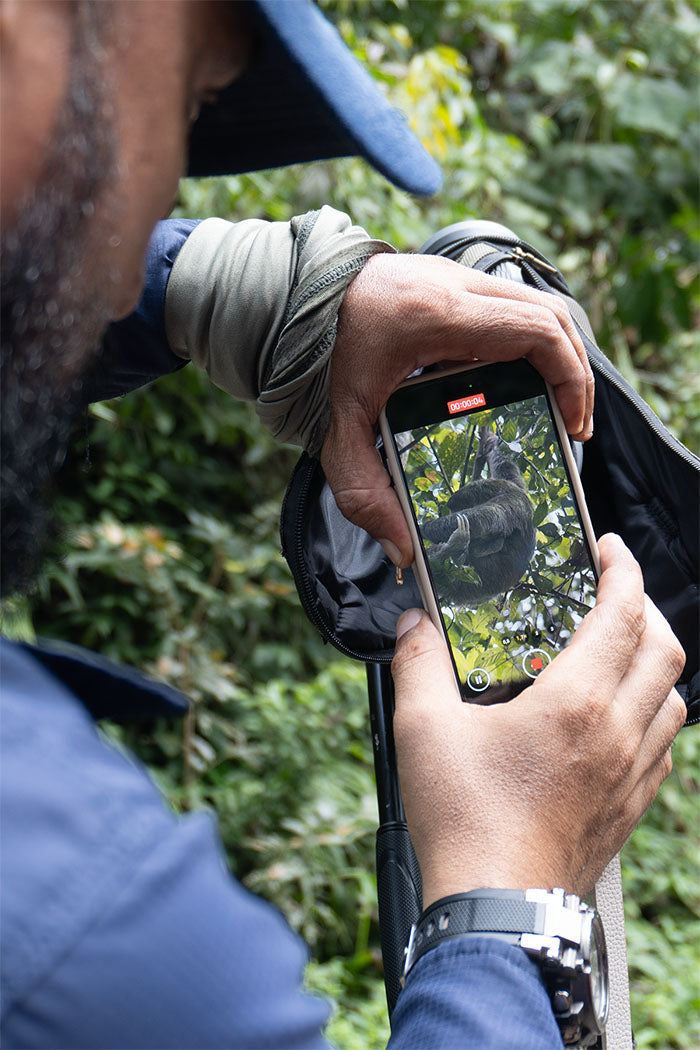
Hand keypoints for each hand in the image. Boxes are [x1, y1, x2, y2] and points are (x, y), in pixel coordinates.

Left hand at [320, 252, 594, 565]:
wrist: (285, 301)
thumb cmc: (313, 359)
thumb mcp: (337, 431)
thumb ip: (365, 494)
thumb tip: (403, 551)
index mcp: (435, 317)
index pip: (536, 332)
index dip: (571, 378)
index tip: (573, 423)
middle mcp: (452, 285)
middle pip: (550, 314)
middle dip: (574, 371)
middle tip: (573, 422)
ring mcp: (450, 274)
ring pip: (534, 303)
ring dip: (554, 352)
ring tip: (556, 403)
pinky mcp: (446, 278)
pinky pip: (508, 303)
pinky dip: (527, 338)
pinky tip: (518, 378)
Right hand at [390, 534, 685, 906]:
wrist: (496, 906)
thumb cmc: (466, 822)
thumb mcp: (423, 728)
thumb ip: (418, 664)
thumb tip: (413, 626)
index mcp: (575, 703)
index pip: (623, 614)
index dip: (623, 571)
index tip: (610, 550)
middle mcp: (616, 733)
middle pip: (665, 648)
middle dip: (646, 607)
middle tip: (614, 593)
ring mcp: (630, 773)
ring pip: (674, 698)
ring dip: (655, 661)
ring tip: (621, 650)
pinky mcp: (630, 807)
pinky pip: (664, 745)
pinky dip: (655, 713)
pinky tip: (622, 718)